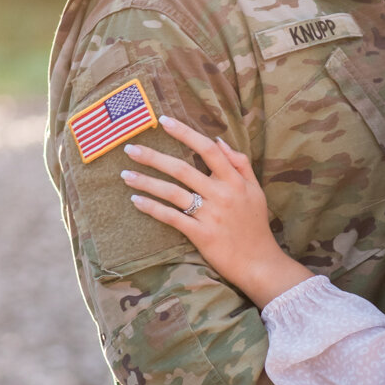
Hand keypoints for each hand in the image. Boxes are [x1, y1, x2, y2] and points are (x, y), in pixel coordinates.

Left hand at [124, 117, 310, 306]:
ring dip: (146, 181)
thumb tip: (219, 140)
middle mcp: (221, 194)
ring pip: (172, 192)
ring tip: (125, 174)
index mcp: (234, 181)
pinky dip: (152, 208)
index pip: (208, 149)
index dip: (185, 133)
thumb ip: (240, 163)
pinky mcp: (201, 235)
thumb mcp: (255, 190)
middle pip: (182, 169)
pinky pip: (171, 217)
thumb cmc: (255, 225)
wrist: (259, 263)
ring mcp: (210, 215)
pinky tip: (136, 200)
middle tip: (130, 148)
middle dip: (153, 157)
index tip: (164, 121)